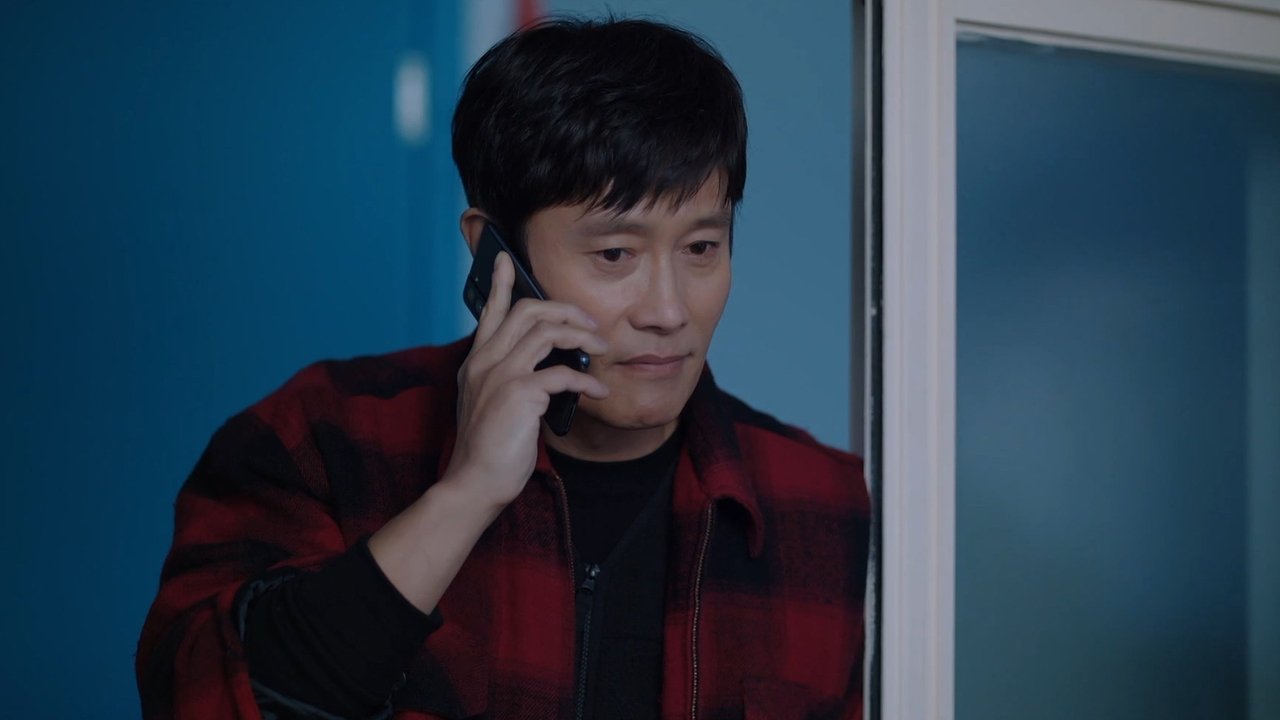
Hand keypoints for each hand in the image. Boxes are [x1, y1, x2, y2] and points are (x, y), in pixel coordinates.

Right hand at [443, 251, 608, 508]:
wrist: (474, 483)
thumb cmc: (488, 449)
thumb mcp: (492, 405)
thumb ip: (511, 379)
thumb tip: (550, 367)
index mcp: (477, 362)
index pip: (490, 312)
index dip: (501, 284)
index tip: (507, 260)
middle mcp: (485, 361)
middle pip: (528, 311)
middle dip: (565, 310)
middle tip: (590, 323)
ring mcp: (500, 375)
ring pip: (547, 331)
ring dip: (582, 337)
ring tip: (602, 349)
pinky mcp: (518, 394)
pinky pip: (563, 373)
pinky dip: (587, 380)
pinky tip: (599, 391)